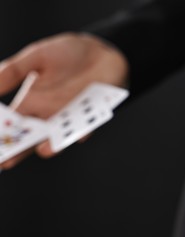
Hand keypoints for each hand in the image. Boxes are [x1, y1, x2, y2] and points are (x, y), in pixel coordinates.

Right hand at [0, 32, 128, 168]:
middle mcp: (49, 113)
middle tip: (7, 162)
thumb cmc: (67, 53)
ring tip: (44, 150)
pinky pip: (87, 127)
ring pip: (59, 137)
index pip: (11, 123)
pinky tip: (80, 135)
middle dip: (19, 150)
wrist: (101, 52)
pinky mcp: (91, 116)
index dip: (1, 135)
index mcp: (31, 101)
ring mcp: (71, 117)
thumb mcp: (37, 56)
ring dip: (53, 145)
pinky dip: (84, 131)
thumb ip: (14, 70)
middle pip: (31, 137)